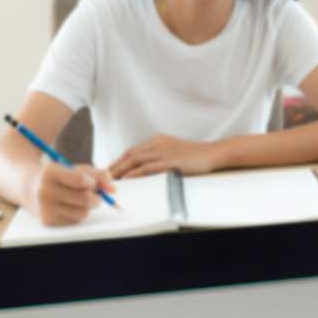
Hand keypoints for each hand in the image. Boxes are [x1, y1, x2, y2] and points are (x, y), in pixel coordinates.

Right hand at [31, 159, 106, 226]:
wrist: (29, 188)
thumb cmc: (58, 177)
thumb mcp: (74, 169)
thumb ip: (97, 175)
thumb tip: (113, 189)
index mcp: (51, 173)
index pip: (80, 180)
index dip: (93, 183)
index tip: (92, 183)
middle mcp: (45, 191)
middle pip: (85, 199)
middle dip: (97, 197)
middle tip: (94, 194)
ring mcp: (45, 208)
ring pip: (83, 213)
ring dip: (88, 207)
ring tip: (81, 199)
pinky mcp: (47, 221)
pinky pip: (75, 220)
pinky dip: (78, 214)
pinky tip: (70, 206)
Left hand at [107, 135, 224, 179]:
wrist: (213, 153)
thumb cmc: (195, 155)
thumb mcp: (174, 150)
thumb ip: (159, 155)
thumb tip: (143, 167)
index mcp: (158, 139)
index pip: (133, 149)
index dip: (120, 159)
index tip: (111, 168)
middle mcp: (158, 143)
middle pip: (130, 153)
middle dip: (115, 165)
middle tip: (104, 175)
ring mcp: (164, 152)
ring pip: (135, 159)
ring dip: (121, 169)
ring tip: (111, 178)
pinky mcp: (169, 162)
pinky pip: (147, 167)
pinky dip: (135, 173)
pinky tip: (127, 178)